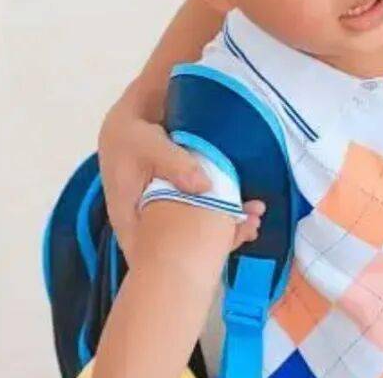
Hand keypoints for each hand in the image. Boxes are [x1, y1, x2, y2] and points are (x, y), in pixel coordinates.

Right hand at [97, 90, 263, 260]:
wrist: (127, 121)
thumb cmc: (128, 136)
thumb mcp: (147, 145)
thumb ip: (173, 163)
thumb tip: (204, 186)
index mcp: (131, 221)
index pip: (155, 256)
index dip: (187, 260)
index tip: (222, 251)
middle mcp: (149, 226)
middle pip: (184, 249)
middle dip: (219, 243)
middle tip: (250, 228)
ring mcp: (167, 217)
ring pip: (198, 233)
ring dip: (228, 227)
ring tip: (255, 217)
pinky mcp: (181, 204)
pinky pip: (204, 215)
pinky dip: (225, 212)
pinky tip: (247, 207)